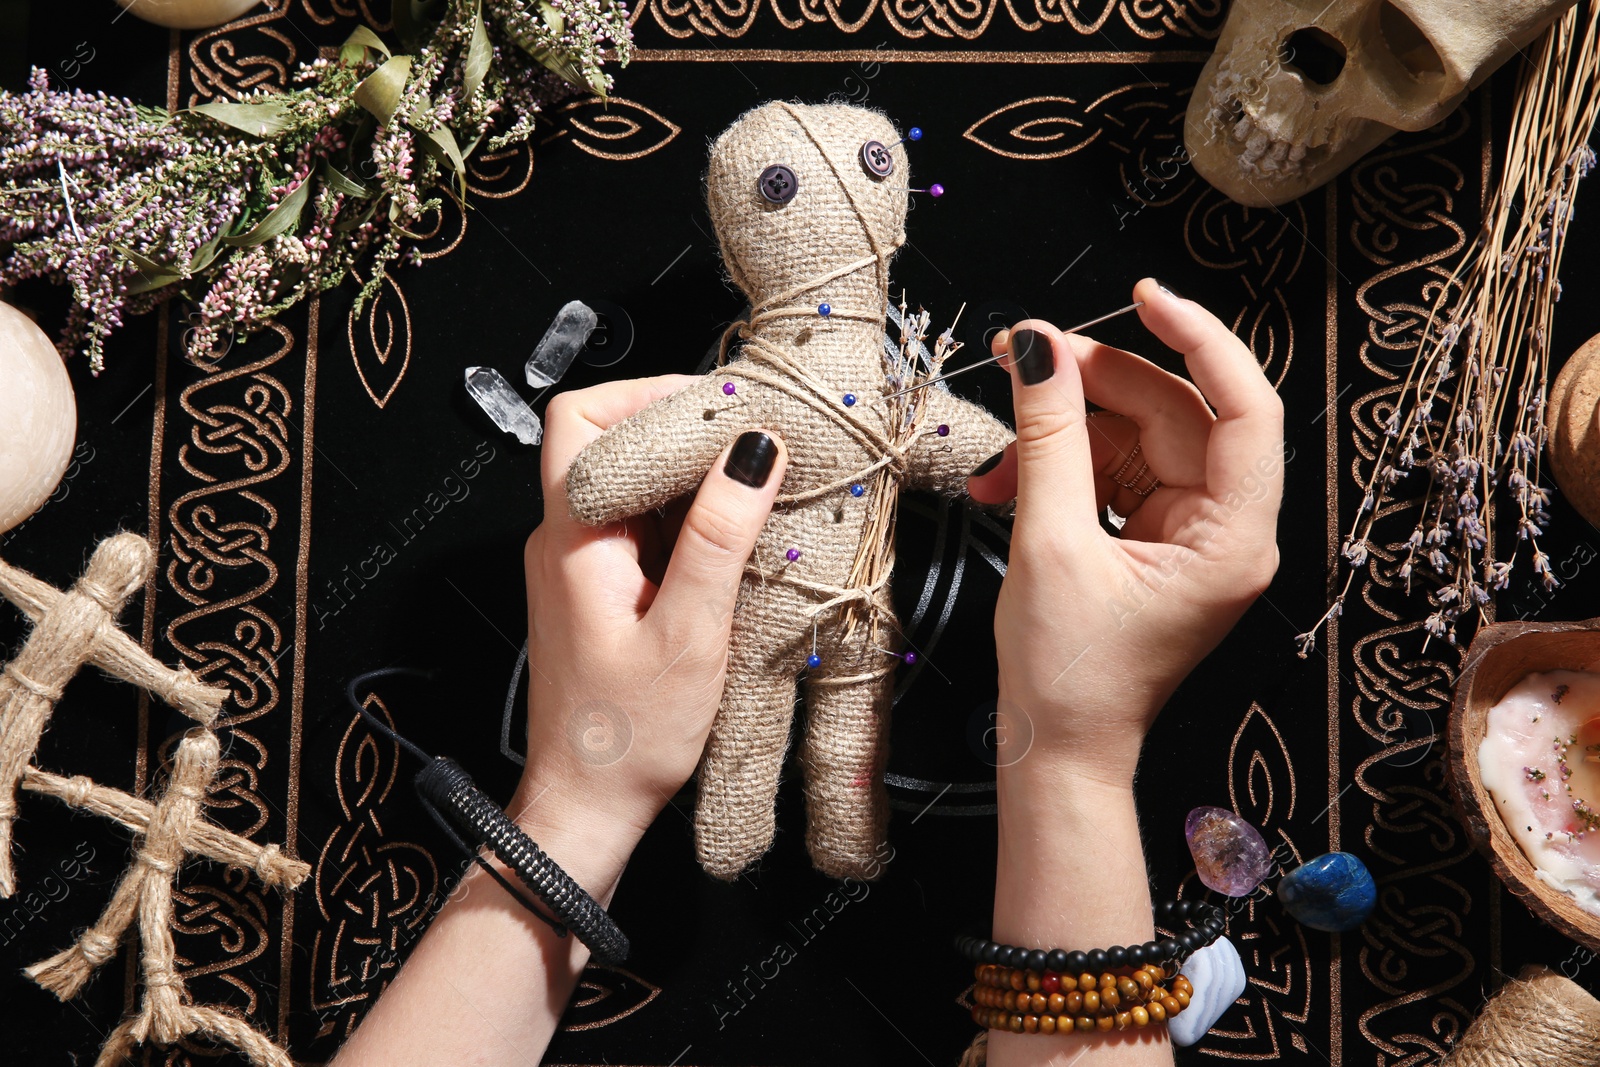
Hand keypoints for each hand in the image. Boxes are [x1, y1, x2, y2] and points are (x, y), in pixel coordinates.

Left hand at [512, 375, 788, 888]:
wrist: (585, 809)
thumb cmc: (628, 738)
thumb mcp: (691, 634)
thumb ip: (720, 537)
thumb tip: (753, 449)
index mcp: (571, 540)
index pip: (584, 417)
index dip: (649, 395)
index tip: (722, 408)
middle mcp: (562, 541)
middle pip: (606, 439)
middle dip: (678, 427)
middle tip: (750, 438)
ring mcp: (576, 565)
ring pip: (627, 480)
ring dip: (687, 473)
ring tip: (753, 482)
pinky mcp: (597, 590)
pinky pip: (638, 524)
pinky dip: (684, 515)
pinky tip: (731, 535)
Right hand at [968, 277, 1283, 783]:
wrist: (1057, 750)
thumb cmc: (1070, 676)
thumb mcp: (1050, 543)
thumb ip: (1047, 437)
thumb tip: (1035, 350)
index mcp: (1233, 539)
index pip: (1244, 408)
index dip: (1200, 340)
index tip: (1144, 297)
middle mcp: (1225, 529)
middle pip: (1174, 413)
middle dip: (1093, 384)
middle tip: (1021, 357)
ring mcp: (1188, 533)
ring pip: (1134, 437)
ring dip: (1062, 433)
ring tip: (999, 454)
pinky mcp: (1152, 539)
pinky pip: (1112, 471)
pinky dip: (1060, 467)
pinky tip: (1007, 481)